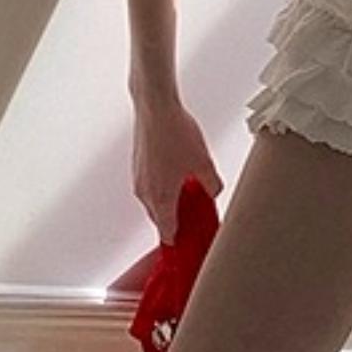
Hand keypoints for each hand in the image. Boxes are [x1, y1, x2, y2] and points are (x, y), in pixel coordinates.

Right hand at [131, 98, 223, 243]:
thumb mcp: (204, 162)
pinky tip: (177, 172)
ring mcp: (138, 179)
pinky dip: (162, 187)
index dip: (179, 240)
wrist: (155, 108)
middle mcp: (145, 193)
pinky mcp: (137, 165)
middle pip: (160, 218)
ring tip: (189, 190)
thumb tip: (214, 193)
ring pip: (154, 201)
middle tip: (194, 216)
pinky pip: (149, 185)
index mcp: (161, 199)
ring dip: (169, 201)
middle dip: (176, 219)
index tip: (187, 244)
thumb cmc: (175, 133)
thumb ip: (212, 184)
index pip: (167, 233)